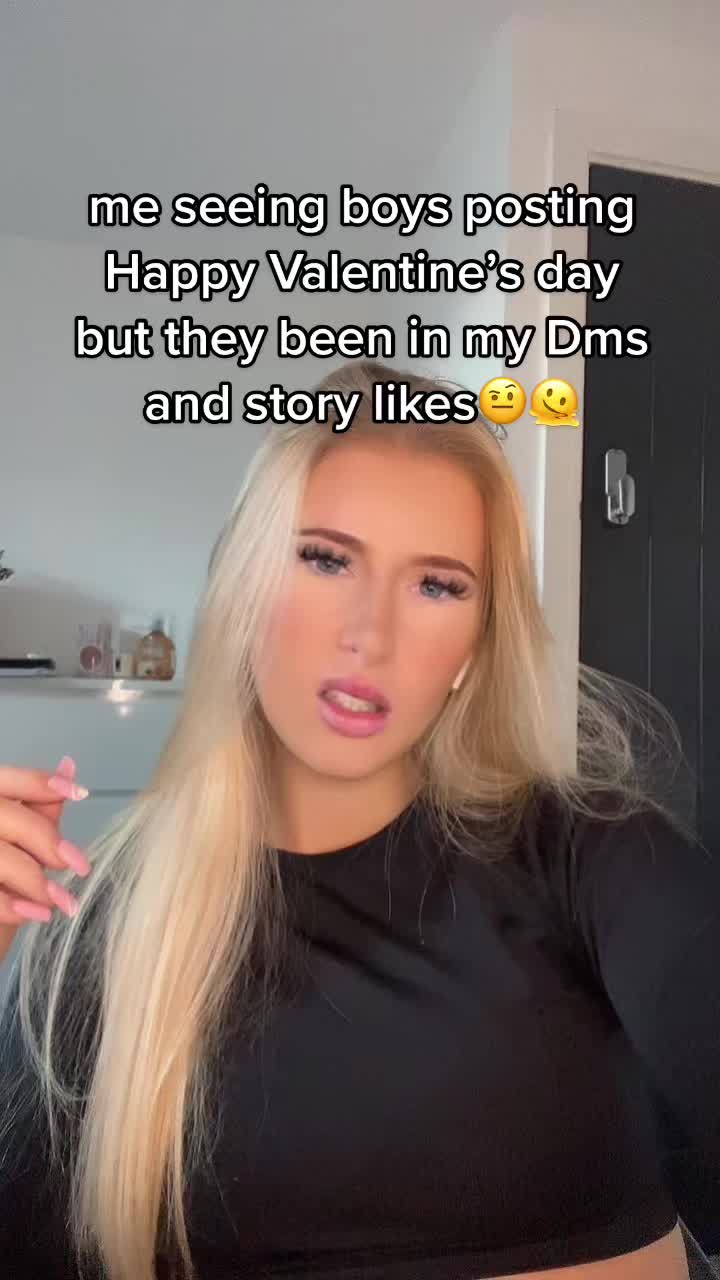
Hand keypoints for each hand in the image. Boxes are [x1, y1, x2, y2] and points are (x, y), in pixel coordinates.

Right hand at [0, 757, 91, 932]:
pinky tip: (39, 914)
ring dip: (37, 883)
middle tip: (79, 864)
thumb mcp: (19, 835)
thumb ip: (40, 804)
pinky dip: (16, 908)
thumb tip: (69, 767)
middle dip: (47, 841)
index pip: (6, 780)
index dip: (41, 783)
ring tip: (63, 901)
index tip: (81, 793)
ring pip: (0, 859)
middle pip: (6, 818)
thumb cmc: (3, 870)